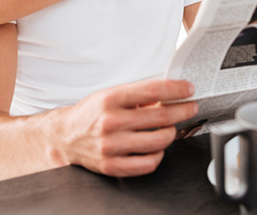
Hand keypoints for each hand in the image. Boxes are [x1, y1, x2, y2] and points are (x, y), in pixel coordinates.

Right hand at [61, 79, 197, 176]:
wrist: (66, 136)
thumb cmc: (92, 113)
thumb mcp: (111, 95)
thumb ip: (139, 95)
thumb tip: (170, 94)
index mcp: (111, 99)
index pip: (153, 90)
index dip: (176, 89)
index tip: (188, 89)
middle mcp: (111, 121)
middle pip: (161, 117)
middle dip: (183, 110)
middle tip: (190, 107)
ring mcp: (111, 146)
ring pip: (158, 141)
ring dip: (171, 133)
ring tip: (171, 128)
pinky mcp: (111, 165)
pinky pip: (148, 163)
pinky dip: (158, 155)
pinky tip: (156, 148)